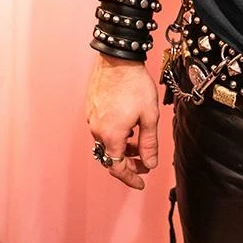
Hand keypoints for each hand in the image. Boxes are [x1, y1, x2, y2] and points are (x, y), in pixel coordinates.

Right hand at [86, 53, 159, 189]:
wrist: (117, 59)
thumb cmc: (134, 84)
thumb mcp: (149, 116)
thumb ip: (149, 143)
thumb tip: (150, 163)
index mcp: (111, 135)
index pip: (118, 168)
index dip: (130, 178)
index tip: (140, 182)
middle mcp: (97, 129)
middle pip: (110, 157)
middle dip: (128, 163)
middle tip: (144, 162)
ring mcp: (92, 118)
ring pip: (106, 143)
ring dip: (122, 148)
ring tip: (138, 142)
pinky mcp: (92, 108)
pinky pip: (102, 129)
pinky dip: (115, 135)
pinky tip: (128, 126)